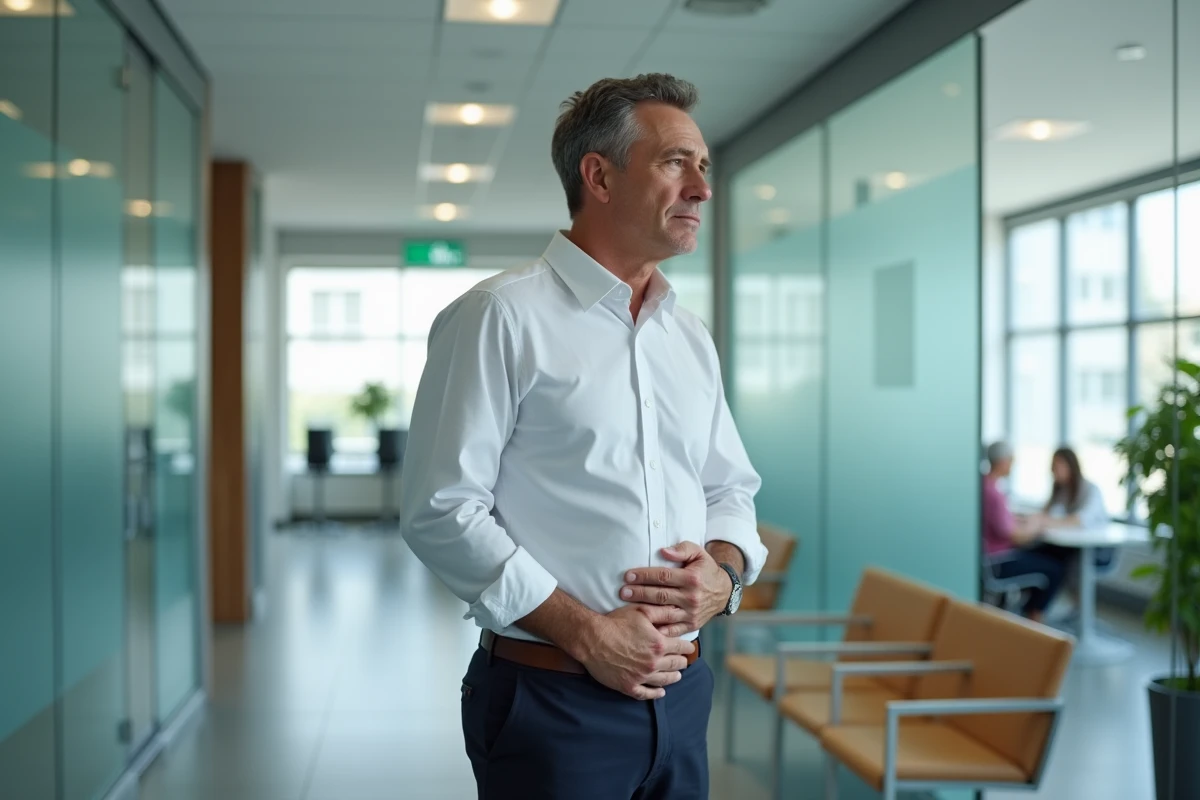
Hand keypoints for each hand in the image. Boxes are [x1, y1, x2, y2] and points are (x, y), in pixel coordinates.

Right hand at [577, 605, 695, 700]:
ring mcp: (641, 677)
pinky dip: (656, 693)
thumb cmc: (616, 622)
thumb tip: (678, 612)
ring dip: (673, 677)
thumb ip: (662, 612)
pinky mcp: (629, 686)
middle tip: (684, 661)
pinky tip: (661, 692)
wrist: (592, 639)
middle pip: (675, 665)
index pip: (682, 647)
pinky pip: (646, 694)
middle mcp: (654, 663)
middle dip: (682, 662)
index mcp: (659, 644)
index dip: (687, 647)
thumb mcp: (641, 611)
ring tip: (677, 675)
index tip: (689, 647)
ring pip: (664, 680)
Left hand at [621, 541, 732, 633]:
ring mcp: (691, 613)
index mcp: (692, 578)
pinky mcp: (692, 625)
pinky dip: (659, 631)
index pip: (663, 576)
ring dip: (644, 611)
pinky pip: (673, 630)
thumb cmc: (706, 569)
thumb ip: (682, 549)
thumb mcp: (699, 553)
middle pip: (660, 595)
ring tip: (627, 607)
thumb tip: (663, 551)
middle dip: (639, 593)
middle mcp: (692, 597)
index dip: (644, 575)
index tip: (628, 575)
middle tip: (622, 592)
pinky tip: (644, 628)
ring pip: (664, 613)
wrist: (724, 591)